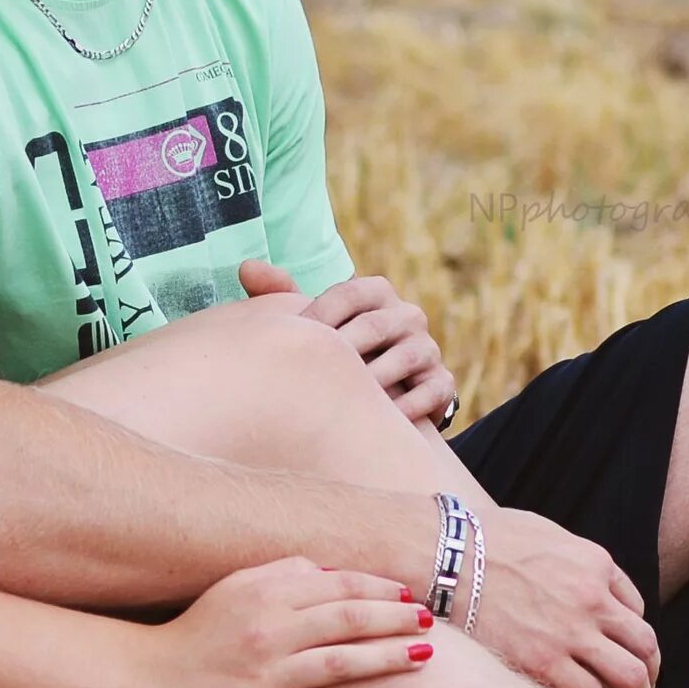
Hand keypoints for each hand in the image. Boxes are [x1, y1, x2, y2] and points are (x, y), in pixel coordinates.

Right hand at [143, 558, 435, 687]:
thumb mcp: (235, 587)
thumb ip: (285, 572)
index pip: (338, 585)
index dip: (379, 588)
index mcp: (266, 595)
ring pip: (341, 664)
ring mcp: (267, 677)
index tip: (409, 594)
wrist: (148, 678)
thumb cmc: (198, 630)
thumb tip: (333, 572)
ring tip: (424, 658)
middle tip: (430, 622)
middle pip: (348, 620)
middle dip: (395, 618)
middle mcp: (270, 632)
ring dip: (387, 660)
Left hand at [239, 259, 458, 434]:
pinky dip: (407, 406)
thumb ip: (284, 295)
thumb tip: (246, 267)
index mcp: (378, 293)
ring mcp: (428, 349)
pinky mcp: (442, 383)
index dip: (320, 315)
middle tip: (313, 374)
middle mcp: (408, 315)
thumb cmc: (339, 351)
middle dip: (343, 350)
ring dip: (374, 379)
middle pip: (374, 325)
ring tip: (345, 399)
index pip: (350, 293)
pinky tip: (381, 420)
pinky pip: (430, 391)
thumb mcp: (317, 322)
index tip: (295, 340)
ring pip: (405, 356)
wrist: (383, 394)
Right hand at [470, 508, 660, 687]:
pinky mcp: (542, 662)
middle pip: (644, 645)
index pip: (635, 608)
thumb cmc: (479, 539)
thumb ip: (570, 559)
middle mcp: (593, 599)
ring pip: (628, 676)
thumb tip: (578, 580)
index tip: (620, 650)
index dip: (629, 634)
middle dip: (647, 671)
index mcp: (595, 564)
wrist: (441, 553)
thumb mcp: (542, 534)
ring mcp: (571, 632)